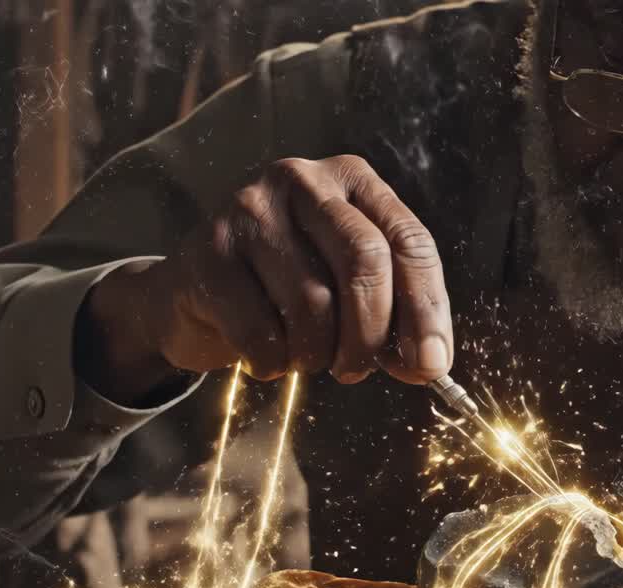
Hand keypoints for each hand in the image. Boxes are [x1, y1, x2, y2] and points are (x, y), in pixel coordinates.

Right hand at [81, 156, 452, 402]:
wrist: (191, 292)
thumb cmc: (284, 289)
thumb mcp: (347, 286)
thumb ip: (394, 314)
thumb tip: (430, 363)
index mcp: (352, 181)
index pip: (409, 241)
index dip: (427, 309)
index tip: (431, 364)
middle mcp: (303, 181)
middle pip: (365, 262)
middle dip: (371, 333)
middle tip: (358, 370)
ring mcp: (250, 209)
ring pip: (314, 301)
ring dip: (318, 353)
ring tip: (308, 358)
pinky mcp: (209, 251)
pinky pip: (261, 329)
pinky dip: (274, 361)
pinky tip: (269, 357)